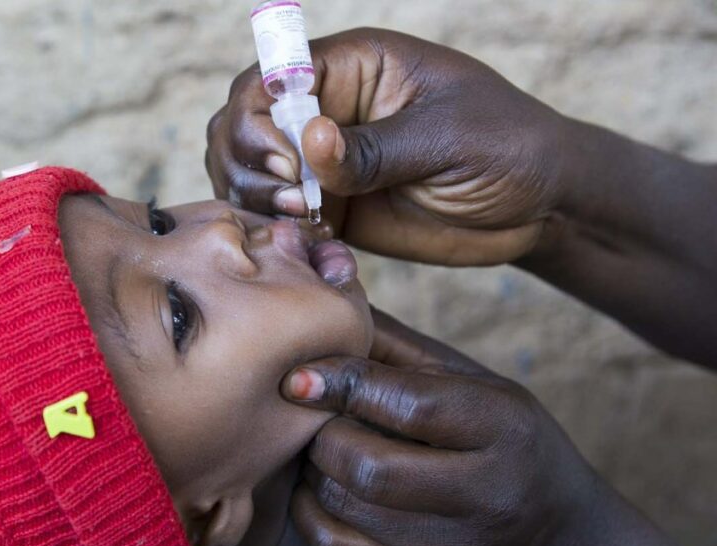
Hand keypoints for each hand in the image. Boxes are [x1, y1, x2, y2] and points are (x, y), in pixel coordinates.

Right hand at [206, 28, 569, 264]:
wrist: (538, 204)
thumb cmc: (507, 145)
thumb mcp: (446, 139)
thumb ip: (375, 148)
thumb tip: (309, 141)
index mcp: (353, 67)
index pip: (271, 75)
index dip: (259, 118)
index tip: (288, 163)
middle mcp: (327, 109)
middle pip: (241, 122)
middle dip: (247, 162)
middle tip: (296, 199)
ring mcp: (324, 160)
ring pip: (248, 171)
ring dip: (255, 198)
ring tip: (304, 221)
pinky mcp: (332, 207)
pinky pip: (279, 215)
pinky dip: (277, 231)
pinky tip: (310, 243)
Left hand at [281, 307, 596, 545]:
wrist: (552, 525)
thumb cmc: (501, 432)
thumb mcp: (472, 379)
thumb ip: (400, 347)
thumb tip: (327, 299)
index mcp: (501, 425)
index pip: (411, 404)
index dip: (344, 384)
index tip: (299, 374)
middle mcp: (484, 490)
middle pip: (370, 466)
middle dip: (322, 434)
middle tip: (307, 414)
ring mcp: (452, 541)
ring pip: (348, 506)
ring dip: (312, 469)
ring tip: (313, 443)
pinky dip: (309, 512)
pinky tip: (314, 486)